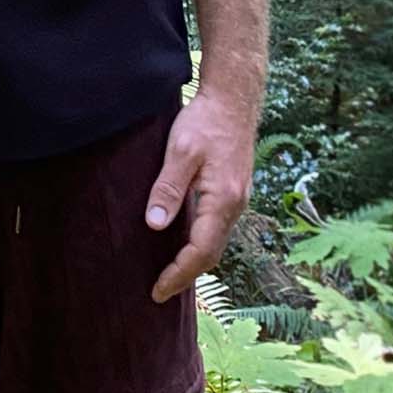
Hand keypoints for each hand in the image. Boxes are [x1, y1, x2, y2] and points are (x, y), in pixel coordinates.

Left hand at [142, 87, 253, 301]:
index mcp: (222, 199)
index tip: (158, 290)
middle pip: (212, 253)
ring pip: (217, 243)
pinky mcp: (233, 192)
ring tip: (169, 276)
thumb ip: (168, 189)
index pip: (201, 250)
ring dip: (194, 262)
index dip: (179, 274)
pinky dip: (201, 245)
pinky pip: (218, 229)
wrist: (233, 100)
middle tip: (159, 291)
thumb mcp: (180, 152)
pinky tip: (185, 245)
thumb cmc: (205, 122)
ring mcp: (237, 200)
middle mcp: (235, 205)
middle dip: (186, 275)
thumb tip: (155, 224)